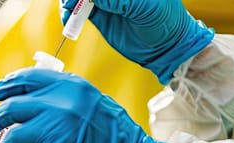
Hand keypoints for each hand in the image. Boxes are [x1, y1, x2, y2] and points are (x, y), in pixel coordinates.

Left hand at [0, 68, 166, 142]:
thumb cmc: (117, 138)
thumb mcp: (95, 103)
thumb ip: (66, 97)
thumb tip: (32, 99)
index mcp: (73, 87)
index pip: (28, 79)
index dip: (8, 86)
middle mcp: (61, 105)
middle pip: (13, 107)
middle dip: (2, 118)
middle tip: (1, 127)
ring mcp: (54, 131)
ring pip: (11, 135)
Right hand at [60, 0, 213, 83]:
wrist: (165, 47)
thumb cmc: (164, 21)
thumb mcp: (142, 6)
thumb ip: (116, 0)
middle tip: (70, 3)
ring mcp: (107, 0)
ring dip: (70, 2)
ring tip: (69, 10)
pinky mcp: (100, 14)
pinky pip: (79, 10)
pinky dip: (71, 12)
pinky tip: (69, 17)